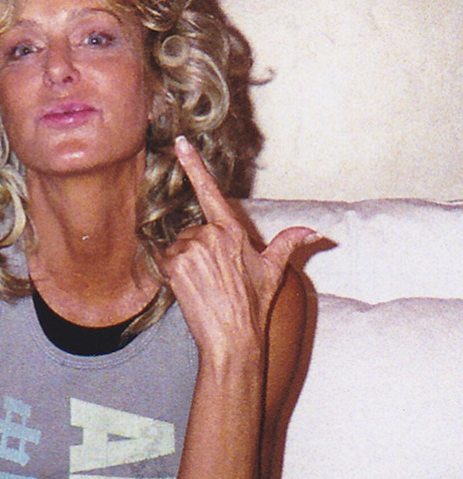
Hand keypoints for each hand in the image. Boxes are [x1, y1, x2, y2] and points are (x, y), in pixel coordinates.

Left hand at [161, 136, 315, 362]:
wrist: (232, 337)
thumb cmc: (253, 304)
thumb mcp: (273, 271)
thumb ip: (289, 244)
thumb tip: (315, 231)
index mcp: (232, 231)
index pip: (210, 191)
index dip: (194, 165)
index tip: (180, 142)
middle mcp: (209, 235)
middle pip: (193, 231)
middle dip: (199, 250)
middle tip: (216, 277)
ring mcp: (189, 249)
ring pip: (178, 246)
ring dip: (185, 262)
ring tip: (205, 285)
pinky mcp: (173, 264)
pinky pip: (164, 259)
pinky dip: (172, 271)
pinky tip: (189, 288)